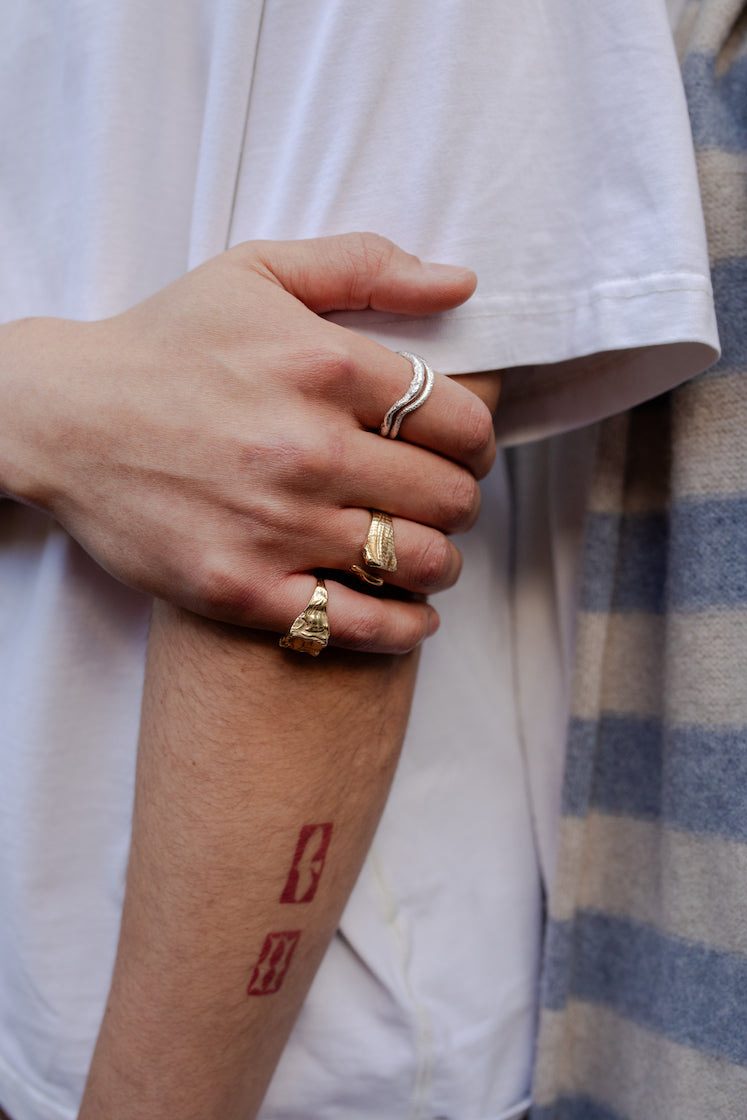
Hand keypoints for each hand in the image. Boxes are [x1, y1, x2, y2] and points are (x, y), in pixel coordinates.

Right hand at [0, 233, 494, 651]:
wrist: (65, 418)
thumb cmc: (167, 342)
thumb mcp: (259, 271)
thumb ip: (366, 265)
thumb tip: (463, 282)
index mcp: (325, 366)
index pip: (461, 421)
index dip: (479, 442)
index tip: (464, 450)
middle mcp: (307, 449)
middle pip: (450, 496)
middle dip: (463, 499)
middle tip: (444, 499)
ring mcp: (275, 525)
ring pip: (419, 562)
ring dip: (442, 560)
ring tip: (427, 550)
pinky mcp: (241, 587)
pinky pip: (358, 625)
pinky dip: (404, 626)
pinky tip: (414, 615)